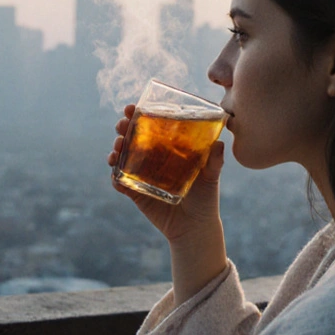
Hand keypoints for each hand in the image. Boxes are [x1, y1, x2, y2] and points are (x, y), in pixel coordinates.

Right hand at [108, 106, 228, 302]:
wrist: (195, 227)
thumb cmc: (205, 198)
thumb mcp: (211, 177)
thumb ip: (215, 161)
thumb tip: (219, 143)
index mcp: (167, 149)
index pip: (150, 126)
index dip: (139, 115)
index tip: (133, 107)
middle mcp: (152, 158)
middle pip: (131, 138)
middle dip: (123, 128)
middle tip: (122, 124)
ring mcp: (142, 175)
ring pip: (122, 157)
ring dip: (116, 149)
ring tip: (118, 146)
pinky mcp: (136, 193)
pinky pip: (120, 183)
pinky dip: (115, 177)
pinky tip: (115, 173)